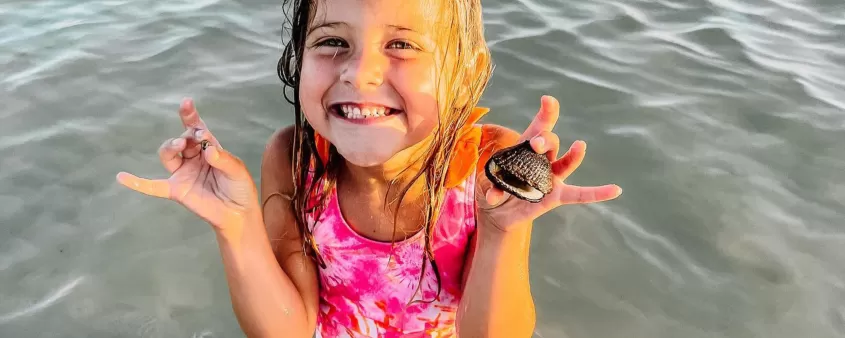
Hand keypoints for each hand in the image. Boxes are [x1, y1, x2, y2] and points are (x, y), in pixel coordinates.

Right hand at [115, 98, 257, 230]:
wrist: (238, 214)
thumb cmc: (239, 188)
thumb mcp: (237, 170)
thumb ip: (224, 159)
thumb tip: (208, 148)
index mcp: (209, 148)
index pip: (197, 128)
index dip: (190, 116)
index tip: (186, 103)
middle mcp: (193, 158)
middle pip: (181, 139)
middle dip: (185, 135)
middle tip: (195, 138)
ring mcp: (183, 173)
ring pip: (168, 154)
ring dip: (170, 147)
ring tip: (179, 145)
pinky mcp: (176, 190)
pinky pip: (153, 186)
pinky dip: (137, 182)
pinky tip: (121, 177)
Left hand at [476, 95, 621, 231]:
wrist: (497, 211)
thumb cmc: (493, 188)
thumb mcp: (486, 183)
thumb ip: (491, 186)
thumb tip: (492, 195)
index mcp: (525, 147)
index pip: (538, 127)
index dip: (546, 113)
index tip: (548, 100)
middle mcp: (542, 159)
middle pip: (549, 143)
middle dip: (545, 140)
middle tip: (536, 143)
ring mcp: (551, 177)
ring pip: (565, 163)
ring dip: (572, 156)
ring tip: (580, 146)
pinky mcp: (556, 196)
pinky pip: (579, 194)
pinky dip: (597, 193)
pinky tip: (615, 189)